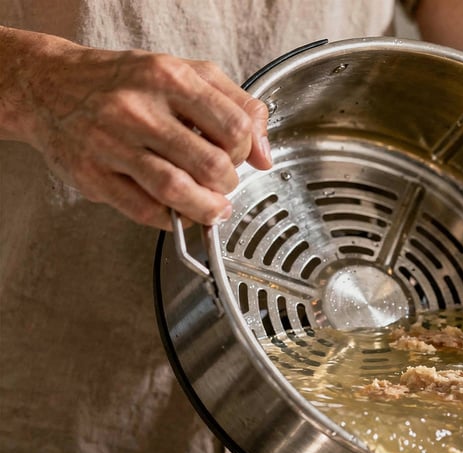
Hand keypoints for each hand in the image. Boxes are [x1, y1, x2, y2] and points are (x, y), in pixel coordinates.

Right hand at [12, 36, 270, 228]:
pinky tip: (176, 212)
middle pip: (211, 164)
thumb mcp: (185, 74)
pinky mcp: (92, 174)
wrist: (48, 85)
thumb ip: (236, 105)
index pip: (234, 127)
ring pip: (178, 191)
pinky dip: (170, 219)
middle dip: (228, 184)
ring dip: (206, 210)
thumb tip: (265, 155)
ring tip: (212, 209)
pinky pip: (144, 209)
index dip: (246, 151)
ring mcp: (111, 143)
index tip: (239, 157)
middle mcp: (139, 109)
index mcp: (169, 79)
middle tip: (223, 185)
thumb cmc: (125, 82)